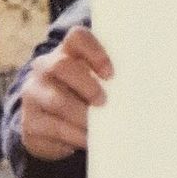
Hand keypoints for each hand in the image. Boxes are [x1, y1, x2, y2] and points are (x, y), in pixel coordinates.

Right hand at [19, 26, 112, 160]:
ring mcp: (34, 94)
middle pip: (61, 66)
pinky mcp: (30, 122)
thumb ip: (110, 81)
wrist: (47, 128)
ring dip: (83, 116)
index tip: (111, 74)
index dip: (95, 51)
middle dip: (87, 86)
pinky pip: (54, 128)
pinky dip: (76, 135)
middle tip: (103, 102)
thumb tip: (146, 92)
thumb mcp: (94, 84)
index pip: (77, 38)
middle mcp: (45, 68)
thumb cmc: (82, 100)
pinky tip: (88, 139)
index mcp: (66, 52)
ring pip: (57, 101)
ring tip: (100, 127)